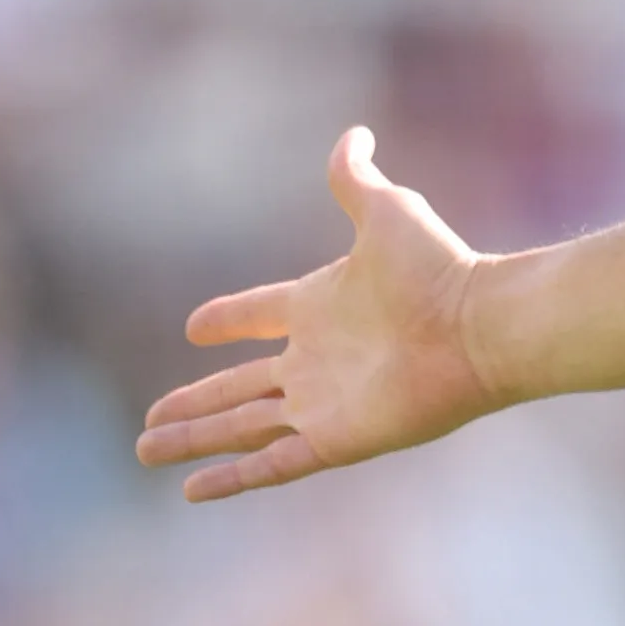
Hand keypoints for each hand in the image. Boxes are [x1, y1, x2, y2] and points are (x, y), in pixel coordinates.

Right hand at [136, 128, 501, 500]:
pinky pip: (272, 464)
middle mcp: (316, 359)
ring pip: (241, 427)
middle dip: (193, 402)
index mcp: (319, 305)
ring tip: (145, 450)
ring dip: (194, 440)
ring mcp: (323, 402)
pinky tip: (192, 491)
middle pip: (239, 386)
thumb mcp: (386, 210)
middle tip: (149, 418)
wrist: (480, 326)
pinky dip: (232, 478)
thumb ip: (357, 178)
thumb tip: (355, 133)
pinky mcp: (335, 439)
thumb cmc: (439, 268)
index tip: (195, 327)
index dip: (229, 319)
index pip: (259, 315)